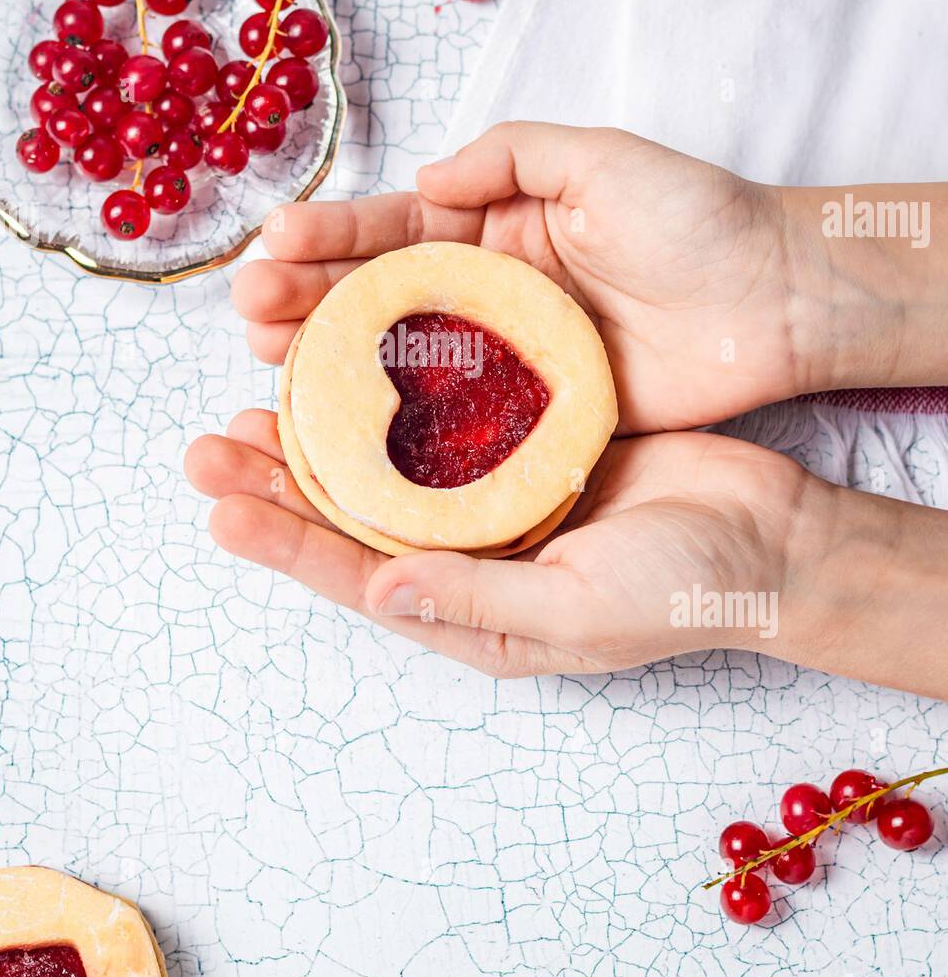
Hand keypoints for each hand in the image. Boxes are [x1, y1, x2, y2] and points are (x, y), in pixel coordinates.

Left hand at [186, 417, 812, 676]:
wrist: (767, 537)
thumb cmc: (682, 590)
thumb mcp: (581, 609)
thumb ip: (478, 598)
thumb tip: (379, 589)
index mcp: (473, 610)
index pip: (359, 576)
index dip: (286, 545)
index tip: (219, 507)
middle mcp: (470, 557)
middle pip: (355, 520)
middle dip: (279, 483)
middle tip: (208, 442)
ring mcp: (498, 501)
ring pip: (388, 469)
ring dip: (324, 437)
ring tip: (256, 398)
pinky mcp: (529, 448)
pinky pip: (447, 423)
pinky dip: (398, 399)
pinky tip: (358, 366)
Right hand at [233, 122, 805, 433]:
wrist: (780, 302)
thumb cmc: (699, 218)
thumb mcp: (602, 158)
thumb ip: (511, 156)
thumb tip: (421, 177)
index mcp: (499, 222)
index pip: (397, 226)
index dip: (332, 235)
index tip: (272, 244)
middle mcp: (492, 288)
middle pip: (381, 295)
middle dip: (309, 299)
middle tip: (249, 311)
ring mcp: (509, 354)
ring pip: (404, 360)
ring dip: (334, 361)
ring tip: (269, 363)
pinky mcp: (537, 411)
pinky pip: (457, 420)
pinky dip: (401, 426)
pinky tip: (345, 431)